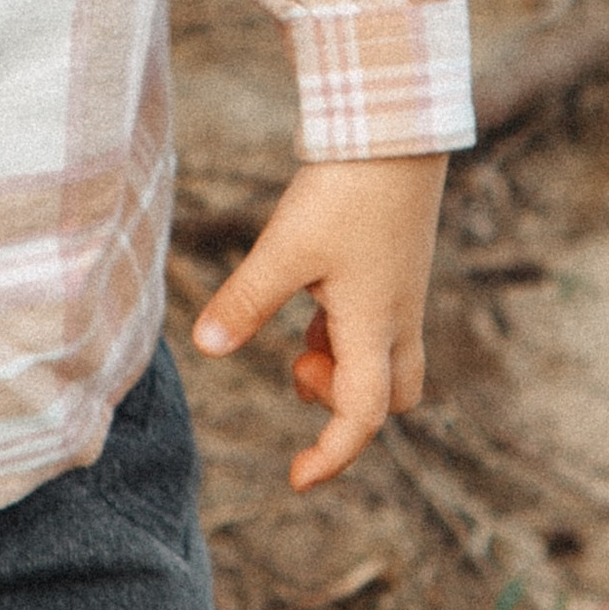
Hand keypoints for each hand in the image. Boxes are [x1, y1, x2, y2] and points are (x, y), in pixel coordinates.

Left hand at [189, 154, 447, 491]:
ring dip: (340, 363)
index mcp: (375, 327)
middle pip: (391, 398)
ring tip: (298, 332)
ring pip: (384, 360)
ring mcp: (401, 293)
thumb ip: (247, 298)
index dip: (331, 456)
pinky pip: (375, 323)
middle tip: (297, 369)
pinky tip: (310, 295)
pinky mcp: (395, 266)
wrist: (394, 130)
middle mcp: (398, 318)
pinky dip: (342, 330)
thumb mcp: (287, 248)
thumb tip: (207, 348)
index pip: (362, 417)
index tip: (296, 479)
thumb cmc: (346, 191)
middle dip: (345, 406)